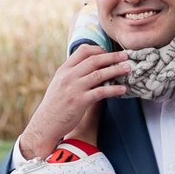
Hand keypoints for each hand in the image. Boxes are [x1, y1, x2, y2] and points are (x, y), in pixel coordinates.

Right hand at [17, 44, 130, 160]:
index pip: (82, 51)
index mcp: (64, 70)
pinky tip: (123, 89)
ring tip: (128, 68)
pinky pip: (101, 92)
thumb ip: (72, 74)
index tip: (109, 52)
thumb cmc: (55, 105)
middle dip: (112, 57)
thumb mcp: (59, 83)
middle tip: (125, 55)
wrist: (46, 124)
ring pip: (99, 74)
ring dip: (116, 70)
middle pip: (94, 60)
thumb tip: (89, 67)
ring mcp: (74, 88)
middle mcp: (69, 76)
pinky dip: (114, 89)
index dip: (98, 49)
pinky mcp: (80, 101)